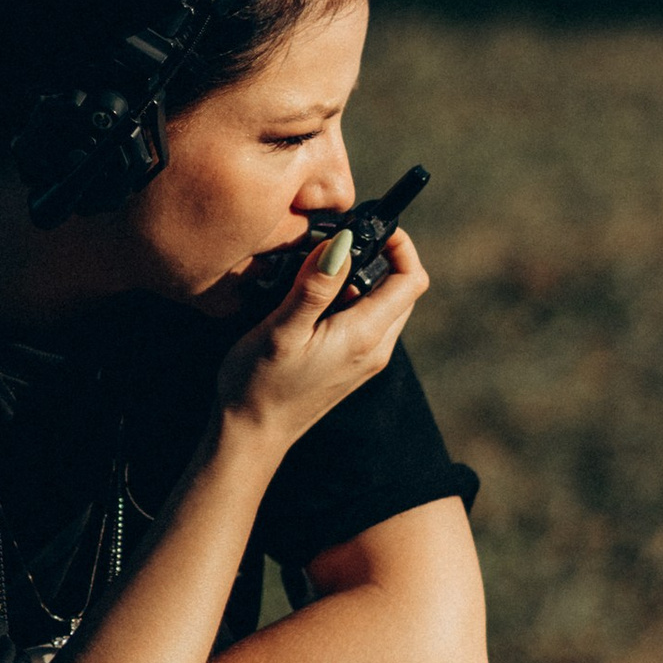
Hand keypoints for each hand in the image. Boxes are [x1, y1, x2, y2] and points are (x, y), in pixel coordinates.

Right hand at [214, 226, 426, 449]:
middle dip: (381, 257)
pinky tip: (313, 302)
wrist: (251, 436)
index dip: (401, 245)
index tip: (369, 226)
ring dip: (362, 279)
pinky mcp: (352, 366)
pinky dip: (350, 300)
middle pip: (402, 289)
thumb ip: (315, 285)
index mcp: (365, 337)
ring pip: (384, 305)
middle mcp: (375, 349)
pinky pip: (367, 322)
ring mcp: (366, 360)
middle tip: (336, 245)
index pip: (411, 279)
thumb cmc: (259, 383)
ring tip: (318, 272)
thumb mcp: (282, 329)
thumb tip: (345, 243)